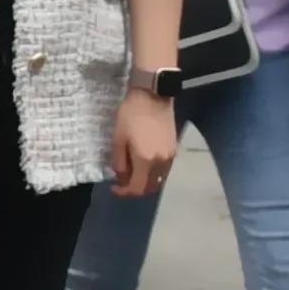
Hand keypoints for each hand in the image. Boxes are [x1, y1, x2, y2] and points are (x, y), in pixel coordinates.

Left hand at [106, 85, 181, 201]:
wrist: (153, 96)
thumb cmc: (131, 115)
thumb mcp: (118, 139)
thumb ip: (119, 162)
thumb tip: (121, 176)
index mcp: (145, 160)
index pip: (137, 189)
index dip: (124, 193)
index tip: (114, 188)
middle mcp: (161, 163)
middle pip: (150, 188)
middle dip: (135, 189)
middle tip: (122, 182)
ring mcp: (170, 157)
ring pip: (158, 180)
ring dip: (145, 182)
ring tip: (133, 172)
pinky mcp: (174, 149)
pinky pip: (164, 170)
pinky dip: (153, 173)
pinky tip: (144, 164)